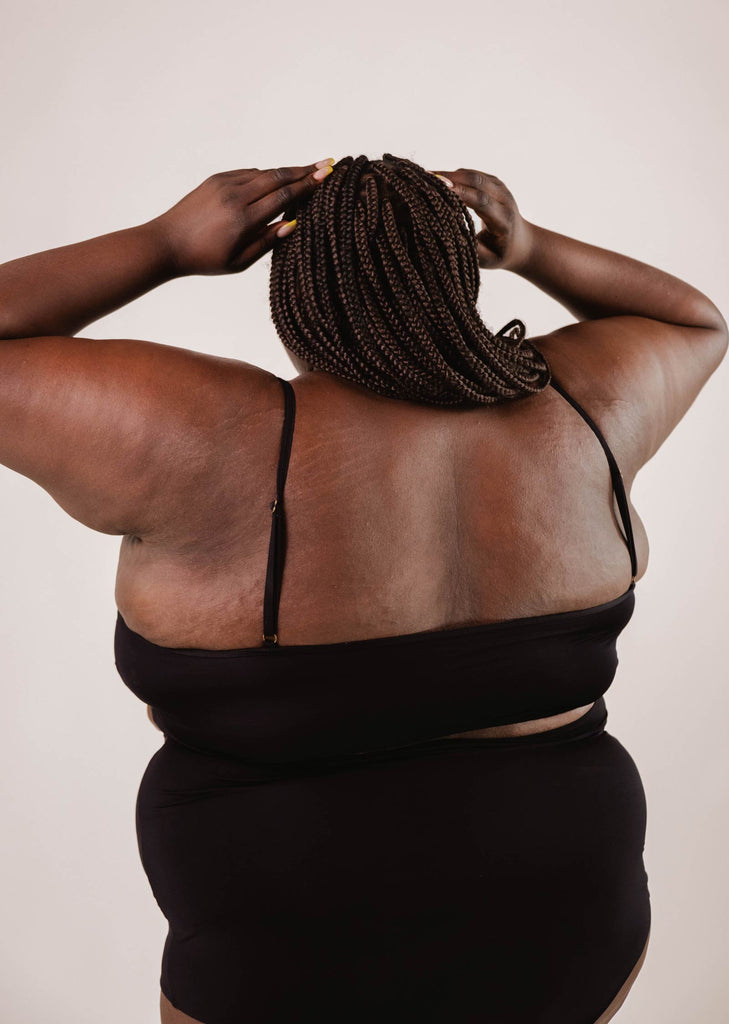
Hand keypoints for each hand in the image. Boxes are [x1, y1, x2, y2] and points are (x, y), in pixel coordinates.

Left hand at [152, 160, 333, 275]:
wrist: (167, 243)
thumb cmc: (205, 259)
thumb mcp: (239, 262)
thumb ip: (267, 242)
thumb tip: (293, 224)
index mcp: (243, 220)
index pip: (283, 196)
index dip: (307, 185)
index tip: (325, 174)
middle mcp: (235, 197)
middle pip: (277, 177)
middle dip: (303, 170)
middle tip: (325, 164)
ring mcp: (224, 184)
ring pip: (263, 172)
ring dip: (286, 171)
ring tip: (306, 170)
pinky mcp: (216, 179)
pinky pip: (247, 173)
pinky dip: (265, 175)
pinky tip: (276, 179)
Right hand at [429, 168, 533, 271]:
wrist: (521, 242)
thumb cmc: (499, 254)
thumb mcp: (486, 259)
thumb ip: (470, 249)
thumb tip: (446, 237)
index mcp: (504, 220)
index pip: (482, 202)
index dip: (462, 193)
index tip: (440, 189)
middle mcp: (505, 200)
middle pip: (477, 182)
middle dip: (451, 179)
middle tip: (424, 179)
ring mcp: (500, 188)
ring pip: (473, 175)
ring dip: (449, 175)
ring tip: (424, 178)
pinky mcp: (493, 182)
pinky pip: (471, 175)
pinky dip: (453, 175)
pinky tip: (436, 179)